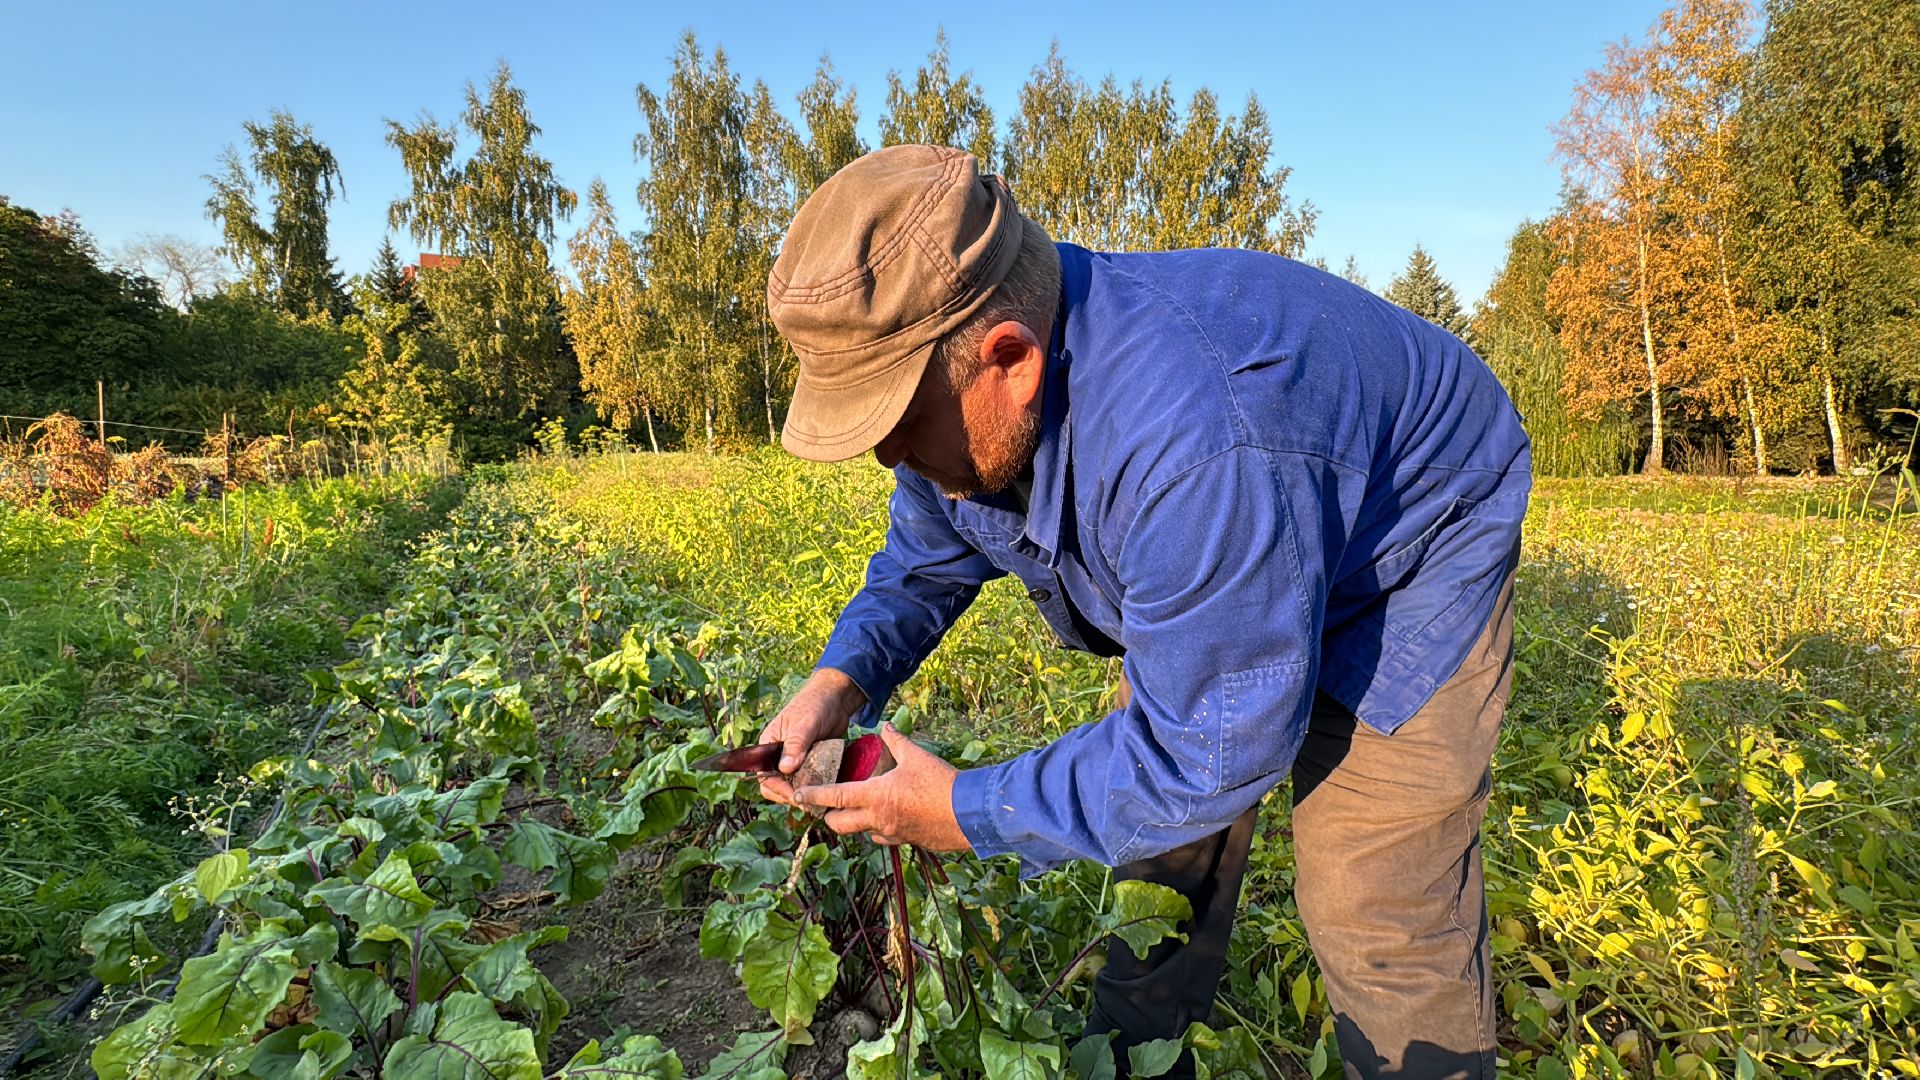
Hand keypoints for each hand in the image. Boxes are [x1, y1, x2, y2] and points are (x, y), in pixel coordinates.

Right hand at [756, 668, 865, 806]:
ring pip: (793, 786)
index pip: (764, 776)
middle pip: (776, 786)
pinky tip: (825, 792)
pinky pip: (808, 780)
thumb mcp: (805, 724)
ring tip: (817, 800)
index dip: (778, 789)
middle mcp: (779, 756)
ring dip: (803, 794)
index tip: (795, 795)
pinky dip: (815, 787)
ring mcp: (795, 760)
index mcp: (769, 745)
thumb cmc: (815, 704)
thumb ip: (795, 744)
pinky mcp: (810, 762)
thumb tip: (785, 769)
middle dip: (789, 796)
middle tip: (808, 802)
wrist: (836, 698)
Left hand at [794, 724, 971, 851]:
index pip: (835, 798)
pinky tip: (887, 816)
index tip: (797, 795)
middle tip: (827, 804)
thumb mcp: (916, 756)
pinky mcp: (907, 842)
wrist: (969, 813)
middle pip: (839, 824)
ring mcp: (892, 834)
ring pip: (861, 832)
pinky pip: (883, 837)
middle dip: (829, 815)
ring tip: (859, 807)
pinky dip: (878, 828)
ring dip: (855, 822)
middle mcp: (878, 819)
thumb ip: (896, 741)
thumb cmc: (941, 783)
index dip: (814, 796)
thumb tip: (886, 727)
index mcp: (875, 797)